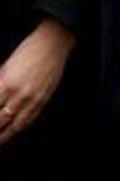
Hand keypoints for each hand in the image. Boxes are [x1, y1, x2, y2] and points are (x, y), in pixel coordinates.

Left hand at [0, 19, 73, 148]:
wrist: (54, 44)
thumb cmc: (28, 50)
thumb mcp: (5, 66)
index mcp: (7, 84)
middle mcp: (20, 95)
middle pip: (1, 121)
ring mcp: (34, 99)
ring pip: (15, 126)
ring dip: (4, 136)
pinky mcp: (44, 100)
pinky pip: (30, 120)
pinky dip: (19, 129)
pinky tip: (13, 132)